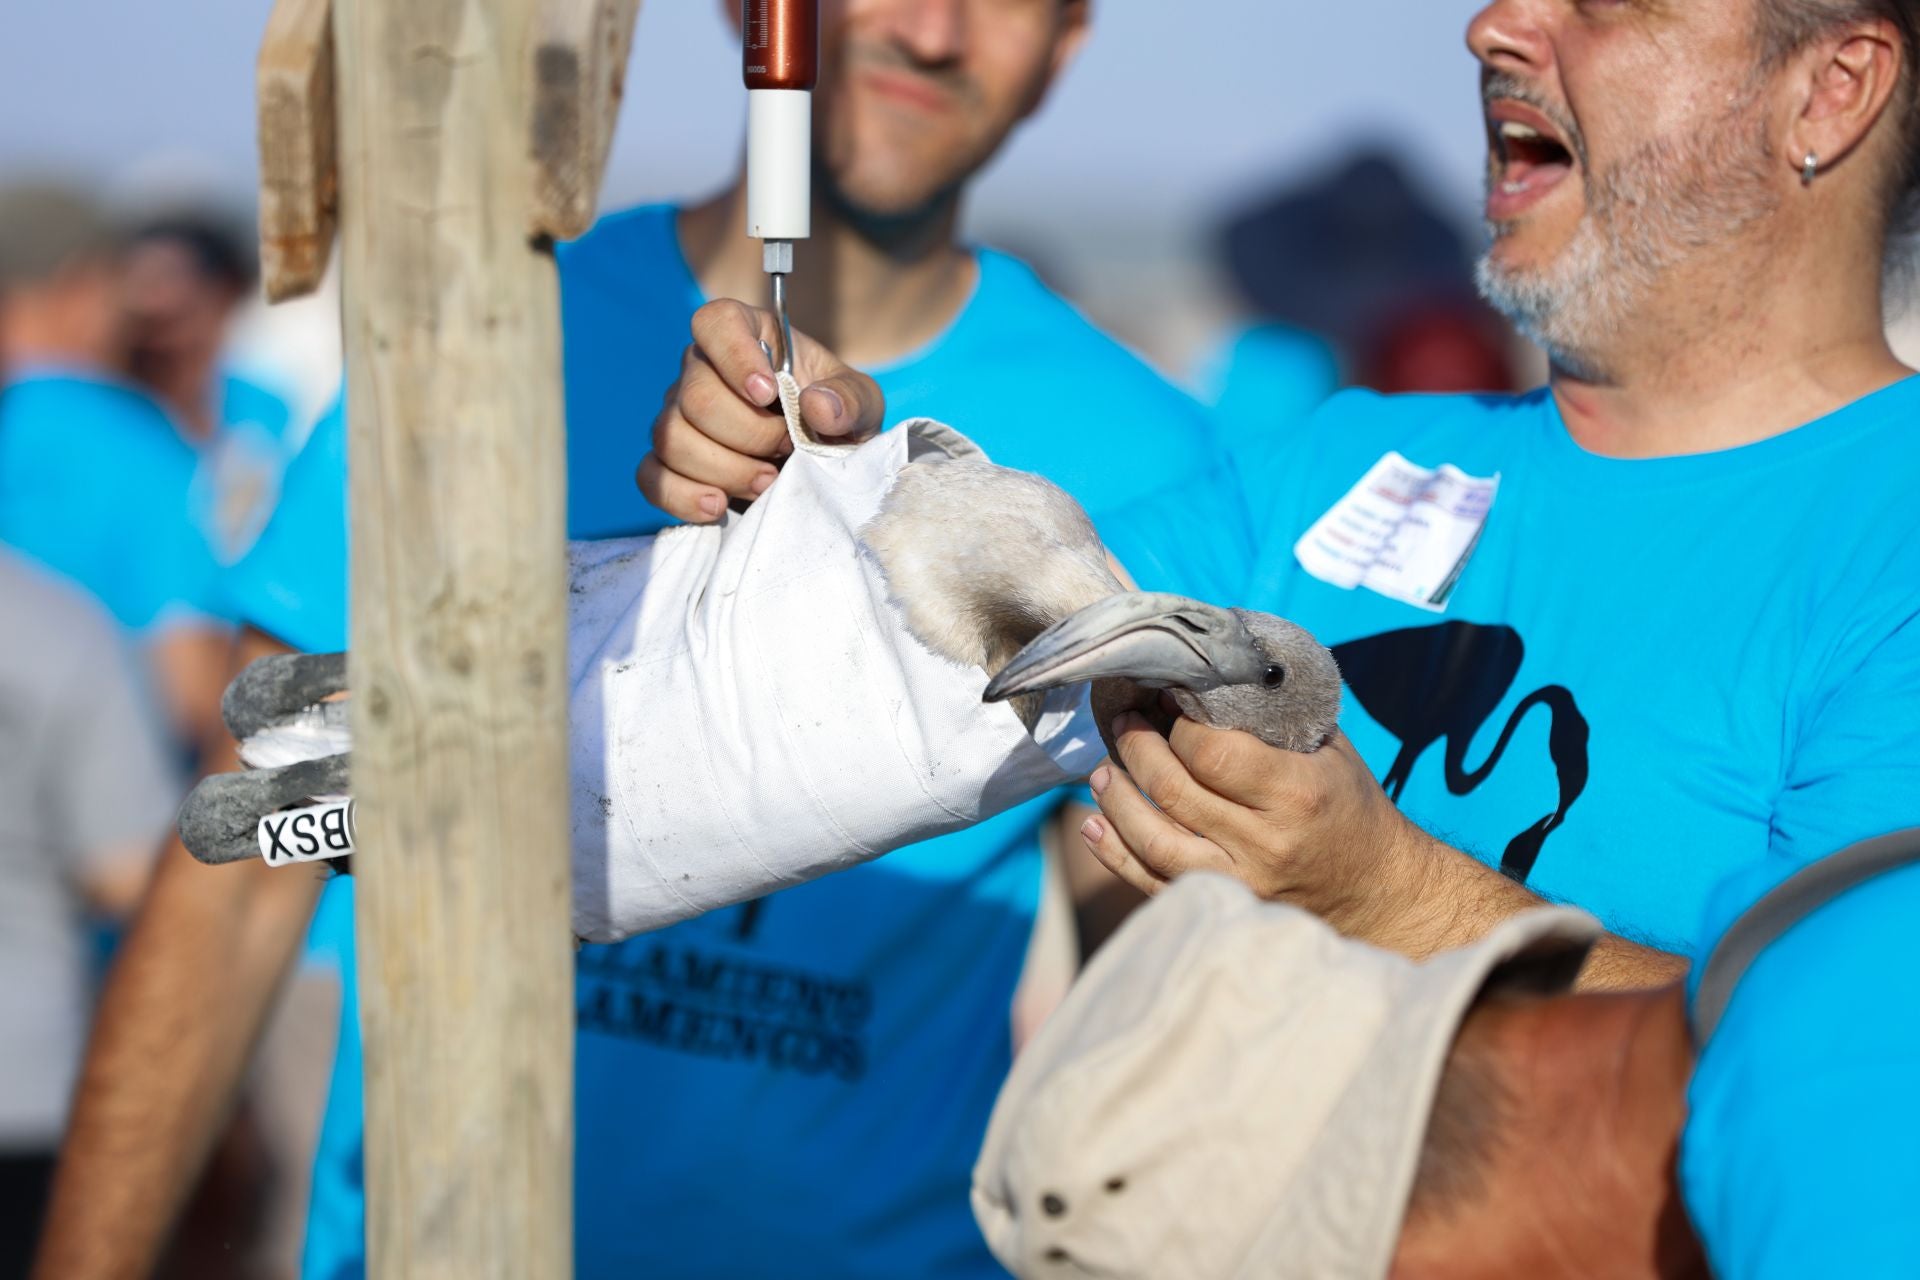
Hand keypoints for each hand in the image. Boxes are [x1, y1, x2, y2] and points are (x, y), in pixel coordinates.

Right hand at [637, 298, 886, 522]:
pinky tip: (719, 505)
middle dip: (748, 435)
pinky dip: (682, 496)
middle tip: (786, 449)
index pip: (715, 322)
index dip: (735, 355)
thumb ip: (850, 399)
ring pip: (671, 438)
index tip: (770, 394)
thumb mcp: (862, 405)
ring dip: (725, 469)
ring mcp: (678, 416)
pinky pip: (652, 476)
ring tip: (768, 481)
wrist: (822, 468)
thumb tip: (817, 406)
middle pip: (695, 396)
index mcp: (749, 338)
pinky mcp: (670, 462)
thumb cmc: (838, 422)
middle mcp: (702, 370)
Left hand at [1080, 713, 1433, 943]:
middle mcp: (1265, 843)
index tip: (1166, 699)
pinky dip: (1114, 851)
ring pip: (1153, 840)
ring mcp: (1241, 882)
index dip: (1177, 722)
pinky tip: (1093, 823)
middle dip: (1137, 747)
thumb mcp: (1327, 751)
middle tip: (1125, 722)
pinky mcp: (1223, 907)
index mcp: (1296, 794)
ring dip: (1116, 798)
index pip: (1211, 752)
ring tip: (1102, 769)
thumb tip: (1203, 678)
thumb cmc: (1348, 805)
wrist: (1377, 890)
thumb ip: (1271, 719)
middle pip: (1174, 790)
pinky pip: (1152, 882)